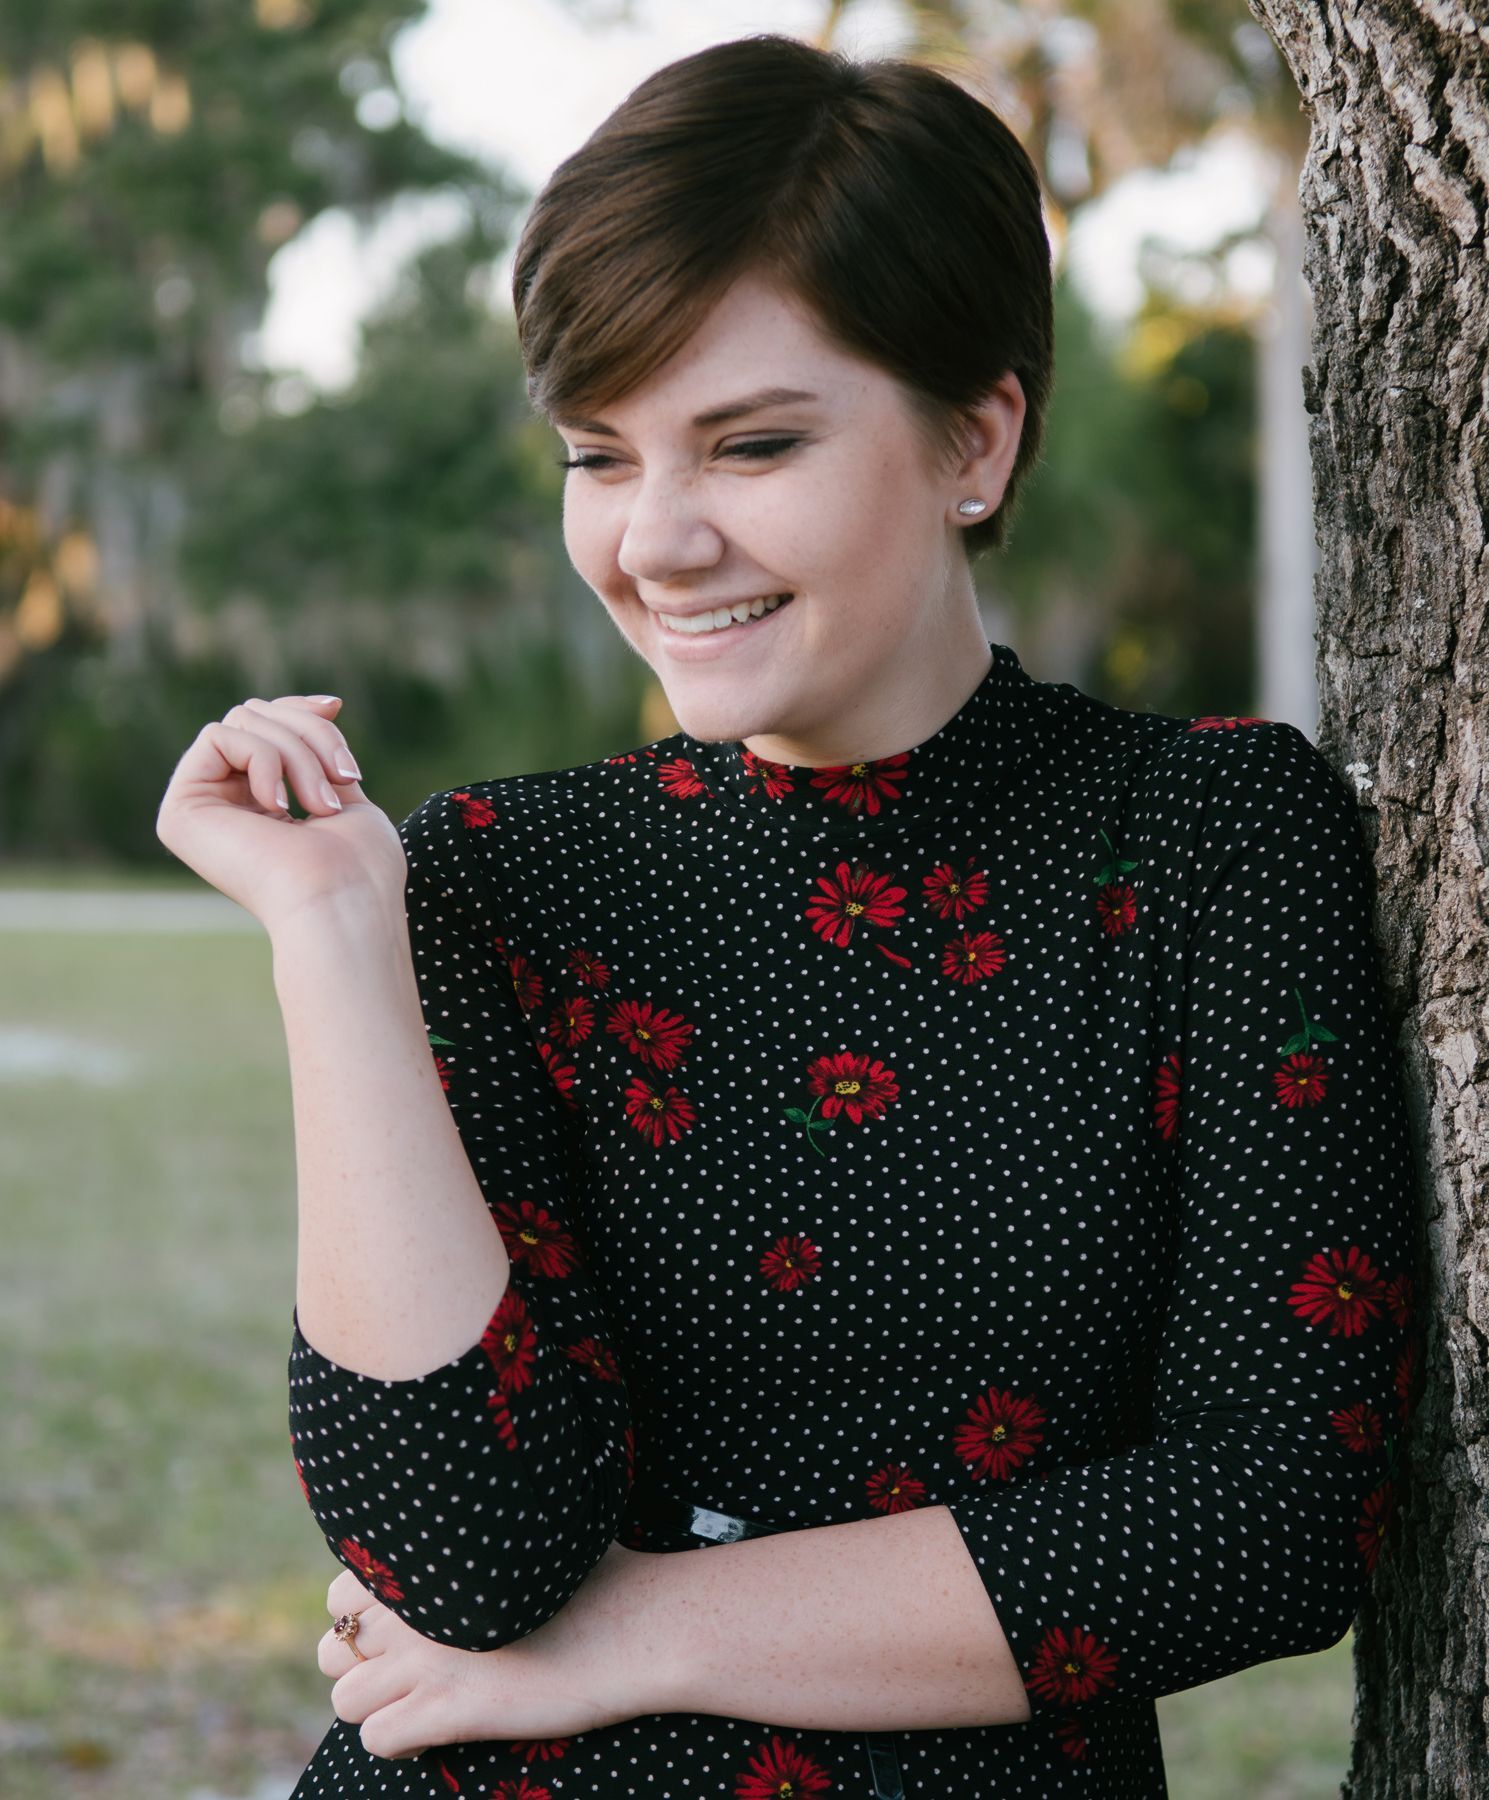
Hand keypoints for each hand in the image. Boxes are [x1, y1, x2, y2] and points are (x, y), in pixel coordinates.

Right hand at [155, 694, 406, 935]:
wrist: (343, 903)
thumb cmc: (359, 867)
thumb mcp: (346, 795)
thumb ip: (319, 757)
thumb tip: (323, 706)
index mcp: (260, 808)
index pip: (266, 727)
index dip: (299, 710)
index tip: (335, 706)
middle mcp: (225, 807)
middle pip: (257, 715)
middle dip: (310, 735)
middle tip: (344, 778)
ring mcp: (199, 809)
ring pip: (243, 721)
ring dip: (298, 753)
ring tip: (321, 805)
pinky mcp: (180, 810)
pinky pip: (218, 736)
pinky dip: (263, 760)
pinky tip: (280, 808)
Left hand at [318, 1541, 654, 1759]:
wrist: (633, 1622)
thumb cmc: (594, 1576)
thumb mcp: (518, 1542)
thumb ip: (467, 1549)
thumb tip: (452, 1556)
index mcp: (428, 1561)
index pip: (341, 1595)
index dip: (366, 1621)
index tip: (405, 1633)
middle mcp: (414, 1607)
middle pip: (332, 1650)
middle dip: (363, 1668)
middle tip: (412, 1677)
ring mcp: (426, 1659)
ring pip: (345, 1699)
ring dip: (379, 1708)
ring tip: (424, 1706)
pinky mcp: (448, 1709)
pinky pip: (378, 1740)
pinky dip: (400, 1742)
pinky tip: (440, 1731)